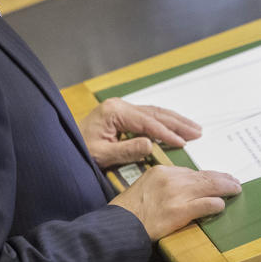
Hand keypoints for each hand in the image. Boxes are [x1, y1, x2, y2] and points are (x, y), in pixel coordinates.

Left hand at [79, 98, 202, 167]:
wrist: (64, 145)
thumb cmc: (79, 149)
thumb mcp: (102, 154)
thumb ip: (127, 150)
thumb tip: (151, 145)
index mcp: (114, 112)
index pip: (147, 122)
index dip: (166, 133)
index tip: (182, 142)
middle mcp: (119, 106)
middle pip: (155, 113)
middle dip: (178, 123)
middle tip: (196, 131)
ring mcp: (121, 109)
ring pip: (154, 113)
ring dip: (175, 121)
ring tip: (193, 128)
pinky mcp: (122, 115)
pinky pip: (148, 117)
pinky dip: (164, 123)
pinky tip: (175, 127)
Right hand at [110, 165, 241, 239]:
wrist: (121, 225)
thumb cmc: (129, 210)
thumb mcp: (145, 186)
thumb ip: (164, 183)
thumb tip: (184, 186)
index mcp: (161, 171)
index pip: (191, 172)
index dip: (207, 175)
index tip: (217, 176)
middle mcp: (171, 179)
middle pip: (203, 176)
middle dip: (222, 178)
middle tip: (234, 181)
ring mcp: (176, 195)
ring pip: (209, 187)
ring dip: (225, 188)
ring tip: (235, 189)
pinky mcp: (180, 212)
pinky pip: (205, 204)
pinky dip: (216, 204)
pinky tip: (222, 205)